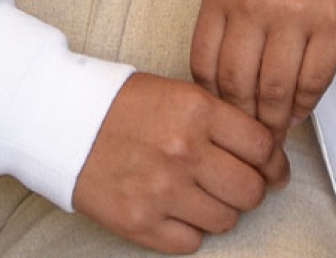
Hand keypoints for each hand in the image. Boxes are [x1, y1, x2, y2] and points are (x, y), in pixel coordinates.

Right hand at [73, 72, 290, 254]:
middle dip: (253, 190)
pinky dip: (190, 231)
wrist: (60, 122)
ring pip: (226, 220)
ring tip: (202, 196)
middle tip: (242, 186)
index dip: (275, 162)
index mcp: (197, 111)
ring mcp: (162, 190)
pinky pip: (191, 242)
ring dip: (221, 211)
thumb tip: (261, 151)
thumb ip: (219, 120)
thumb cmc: (117, 105)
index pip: (262, 146)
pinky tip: (178, 211)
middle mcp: (184, 151)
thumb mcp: (176, 92)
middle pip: (251, 190)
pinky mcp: (140, 222)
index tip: (274, 169)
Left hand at [188, 0, 335, 132]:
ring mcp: (296, 15)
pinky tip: (300, 109)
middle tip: (249, 134)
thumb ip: (225, 20)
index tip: (220, 115)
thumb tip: (222, 81)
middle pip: (238, 86)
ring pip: (276, 92)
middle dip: (243, 119)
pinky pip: (313, 81)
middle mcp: (254, 5)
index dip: (213, 102)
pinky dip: (305, 105)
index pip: (205, 67)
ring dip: (275, 120)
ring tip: (276, 129)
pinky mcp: (334, 24)